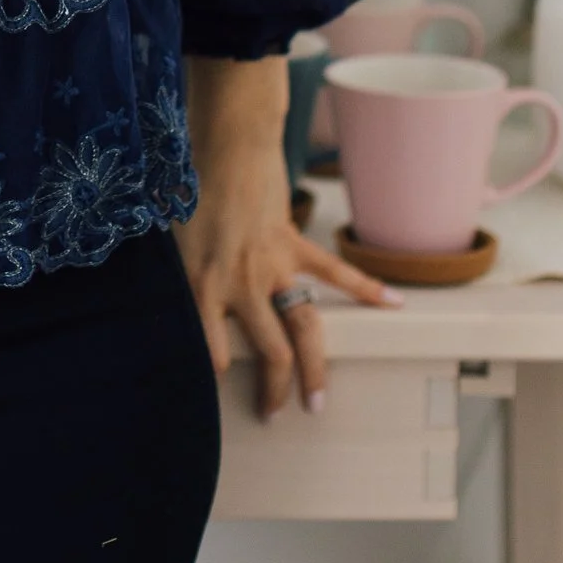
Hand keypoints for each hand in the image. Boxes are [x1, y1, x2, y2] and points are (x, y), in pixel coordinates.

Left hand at [173, 54, 401, 417]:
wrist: (223, 147)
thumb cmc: (188, 194)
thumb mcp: (170, 246)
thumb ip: (179, 282)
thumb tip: (169, 312)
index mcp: (203, 286)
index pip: (211, 351)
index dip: (215, 379)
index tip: (212, 402)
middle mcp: (241, 284)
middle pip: (272, 351)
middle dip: (276, 389)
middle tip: (277, 414)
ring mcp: (274, 267)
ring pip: (305, 327)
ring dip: (314, 367)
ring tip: (318, 401)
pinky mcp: (294, 245)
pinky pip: (335, 272)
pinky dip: (365, 289)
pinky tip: (394, 306)